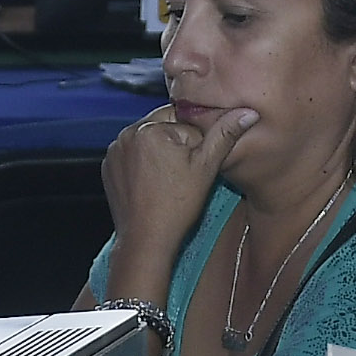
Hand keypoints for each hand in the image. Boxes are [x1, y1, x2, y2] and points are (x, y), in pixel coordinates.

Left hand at [100, 105, 256, 293]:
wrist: (146, 241)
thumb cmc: (176, 208)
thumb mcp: (207, 167)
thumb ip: (225, 135)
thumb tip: (247, 114)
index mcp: (150, 128)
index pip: (183, 119)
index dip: (195, 142)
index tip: (193, 166)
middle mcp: (127, 134)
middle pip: (163, 126)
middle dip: (176, 145)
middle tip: (180, 175)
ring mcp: (115, 151)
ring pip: (148, 140)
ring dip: (159, 152)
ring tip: (166, 181)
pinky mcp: (109, 166)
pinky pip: (132, 154)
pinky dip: (142, 164)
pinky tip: (151, 184)